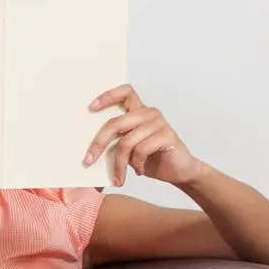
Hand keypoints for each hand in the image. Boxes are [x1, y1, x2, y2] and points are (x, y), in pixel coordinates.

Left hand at [83, 85, 203, 188]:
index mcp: (138, 111)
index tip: (91, 107)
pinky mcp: (168, 136)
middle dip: (99, 143)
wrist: (179, 171)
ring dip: (118, 163)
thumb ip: (115, 139)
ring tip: (117, 177)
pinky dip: (136, 164)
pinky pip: (141, 150)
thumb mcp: (128, 147)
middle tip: (88, 160)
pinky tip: (138, 171)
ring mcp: (159, 123)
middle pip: (116, 123)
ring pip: (127, 141)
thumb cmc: (150, 158)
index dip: (108, 96)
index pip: (125, 92)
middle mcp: (149, 113)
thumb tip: (88, 148)